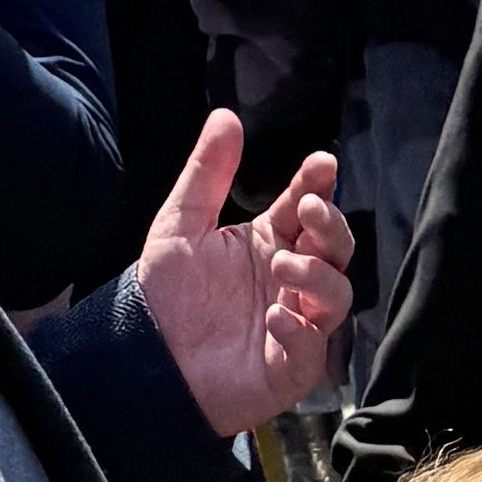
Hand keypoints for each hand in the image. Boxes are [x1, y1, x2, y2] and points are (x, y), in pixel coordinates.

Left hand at [132, 118, 350, 437]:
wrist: (145, 358)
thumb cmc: (168, 293)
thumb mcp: (180, 224)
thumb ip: (207, 173)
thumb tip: (227, 115)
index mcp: (269, 239)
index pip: (305, 205)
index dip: (318, 184)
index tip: (322, 163)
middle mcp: (290, 277)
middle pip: (336, 246)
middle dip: (331, 223)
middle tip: (307, 209)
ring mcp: (296, 322)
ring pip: (337, 294)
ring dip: (318, 274)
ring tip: (282, 262)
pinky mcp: (290, 366)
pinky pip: (312, 347)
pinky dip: (300, 331)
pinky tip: (274, 316)